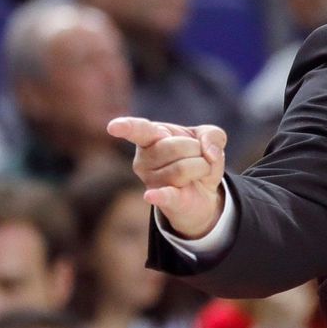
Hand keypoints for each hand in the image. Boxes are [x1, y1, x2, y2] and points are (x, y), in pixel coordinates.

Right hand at [108, 117, 227, 239]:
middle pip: (176, 146)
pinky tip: (151, 196)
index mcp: (151, 136)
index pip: (136, 130)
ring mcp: (151, 180)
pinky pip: (164, 195)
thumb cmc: (197, 157)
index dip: (125, 127)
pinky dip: (159, 196)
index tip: (113, 127)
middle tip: (196, 157)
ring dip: (202, 168)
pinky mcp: (164, 200)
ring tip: (196, 172)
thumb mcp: (210, 139)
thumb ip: (213, 136)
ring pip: (183, 168)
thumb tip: (209, 152)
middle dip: (197, 149)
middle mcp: (144, 158)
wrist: (204, 192)